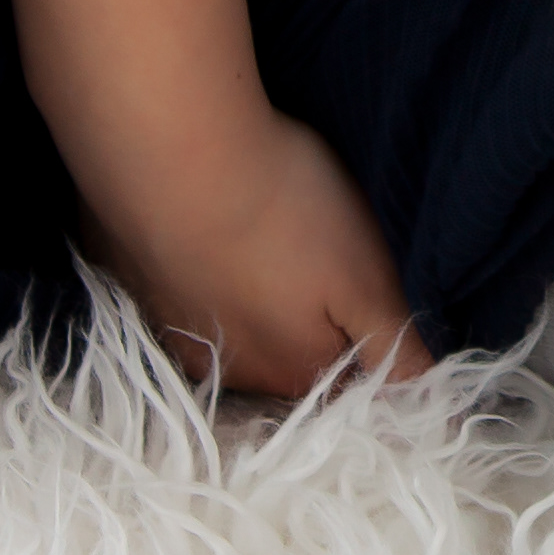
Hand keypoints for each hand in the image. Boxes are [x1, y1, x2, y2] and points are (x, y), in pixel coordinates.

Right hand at [76, 99, 430, 396]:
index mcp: (291, 370)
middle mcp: (226, 366)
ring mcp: (167, 325)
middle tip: (311, 246)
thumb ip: (395, 348)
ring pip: (224, 322)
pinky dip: (190, 264)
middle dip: (301, 316)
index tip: (356, 283)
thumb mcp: (366, 281)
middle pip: (283, 355)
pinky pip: (171, 285)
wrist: (171, 150)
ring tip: (257, 232)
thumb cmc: (285, 210)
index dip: (358, 334)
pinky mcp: (127, 278)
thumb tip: (427, 405)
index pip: (341, 378)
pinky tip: (201, 221)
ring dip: (242, 291)